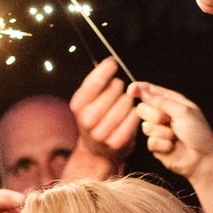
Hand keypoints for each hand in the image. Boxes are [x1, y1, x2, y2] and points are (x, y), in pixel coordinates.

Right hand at [59, 57, 135, 179]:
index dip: (106, 69)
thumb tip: (109, 61)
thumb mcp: (88, 100)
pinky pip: (133, 118)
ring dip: (128, 101)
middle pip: (113, 90)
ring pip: (125, 103)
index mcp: (77, 106)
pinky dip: (135, 114)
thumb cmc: (95, 118)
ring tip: (124, 104)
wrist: (97, 151)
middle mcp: (86, 120)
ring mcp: (101, 133)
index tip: (113, 64)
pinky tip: (130, 115)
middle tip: (118, 91)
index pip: (95, 82)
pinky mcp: (116, 143)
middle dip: (118, 87)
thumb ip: (96, 81)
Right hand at [134, 81, 212, 179]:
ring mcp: (158, 130)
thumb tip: (142, 91)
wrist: (202, 158)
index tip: (131, 90)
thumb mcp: (183, 111)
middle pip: (142, 108)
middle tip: (167, 120)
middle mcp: (163, 115)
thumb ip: (161, 101)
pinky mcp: (156, 146)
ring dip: (162, 132)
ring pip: (146, 126)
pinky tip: (173, 147)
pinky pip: (150, 142)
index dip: (139, 89)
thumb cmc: (198, 133)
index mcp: (171, 102)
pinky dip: (163, 144)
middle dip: (154, 115)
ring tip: (175, 136)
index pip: (150, 91)